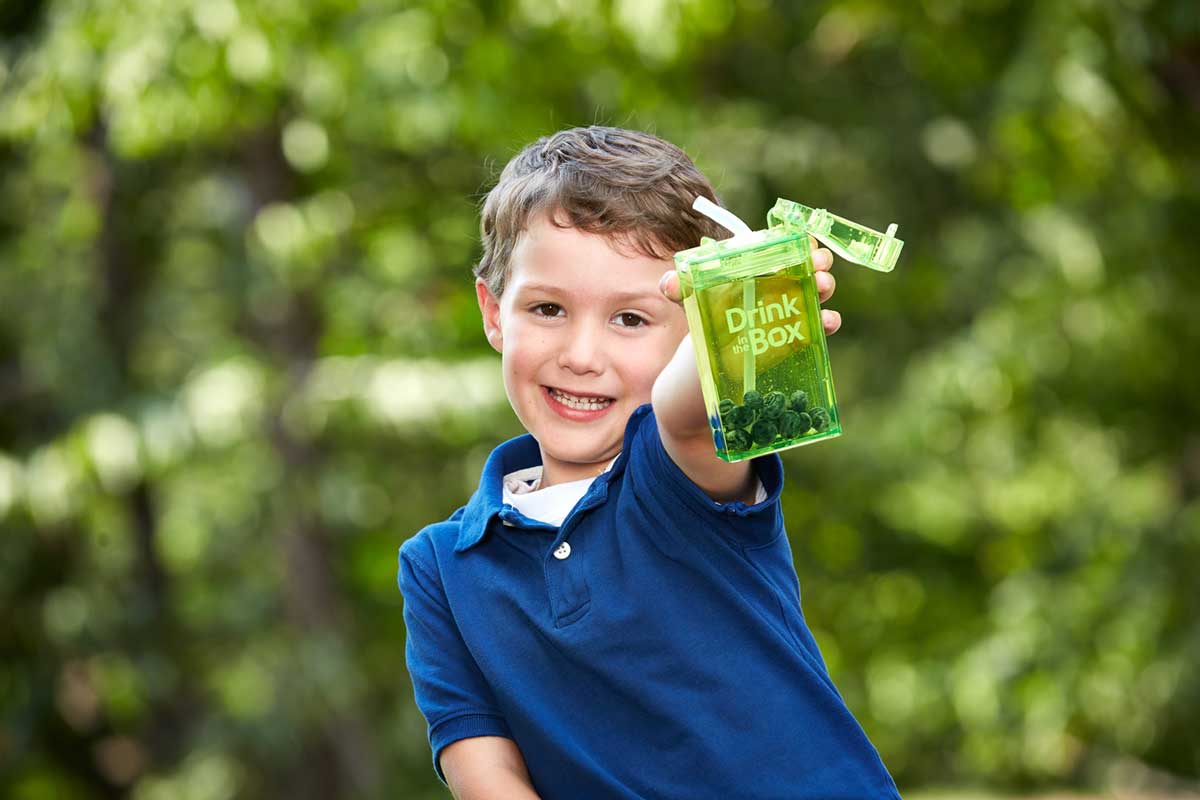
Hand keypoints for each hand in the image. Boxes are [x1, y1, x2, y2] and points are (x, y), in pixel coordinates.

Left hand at [658, 240, 841, 335]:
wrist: (707, 355)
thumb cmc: (704, 314)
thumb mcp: (691, 298)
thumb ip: (681, 287)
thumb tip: (668, 283)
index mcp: (760, 264)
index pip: (785, 243)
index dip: (799, 239)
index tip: (804, 240)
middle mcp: (781, 280)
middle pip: (808, 263)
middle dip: (819, 261)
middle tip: (818, 265)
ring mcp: (792, 306)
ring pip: (818, 290)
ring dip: (825, 285)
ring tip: (821, 286)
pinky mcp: (797, 333)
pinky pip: (818, 324)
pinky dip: (827, 321)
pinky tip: (827, 320)